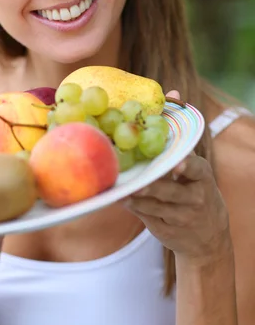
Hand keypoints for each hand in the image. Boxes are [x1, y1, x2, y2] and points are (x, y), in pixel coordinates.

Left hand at [121, 91, 231, 264]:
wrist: (206, 232)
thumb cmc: (192, 185)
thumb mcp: (192, 162)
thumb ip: (179, 133)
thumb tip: (173, 92)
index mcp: (201, 175)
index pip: (197, 169)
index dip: (187, 167)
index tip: (176, 165)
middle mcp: (194, 197)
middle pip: (170, 191)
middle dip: (152, 188)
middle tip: (136, 183)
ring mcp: (180, 216)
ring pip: (155, 206)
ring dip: (136, 198)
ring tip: (119, 190)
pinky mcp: (166, 229)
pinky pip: (146, 216)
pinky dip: (133, 207)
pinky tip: (119, 198)